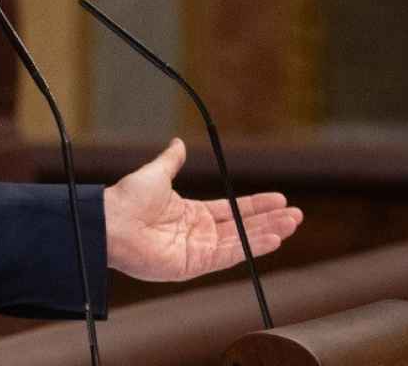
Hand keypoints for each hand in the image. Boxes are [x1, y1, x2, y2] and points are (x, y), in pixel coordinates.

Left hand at [102, 138, 302, 282]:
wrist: (111, 223)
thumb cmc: (128, 199)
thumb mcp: (156, 173)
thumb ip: (171, 161)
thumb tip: (177, 143)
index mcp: (192, 213)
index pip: (233, 210)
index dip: (257, 205)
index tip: (280, 198)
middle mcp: (199, 233)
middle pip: (243, 227)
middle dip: (270, 220)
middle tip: (297, 215)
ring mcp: (199, 250)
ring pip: (242, 241)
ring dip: (268, 233)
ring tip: (292, 224)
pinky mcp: (195, 265)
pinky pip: (230, 255)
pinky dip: (252, 247)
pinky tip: (272, 238)